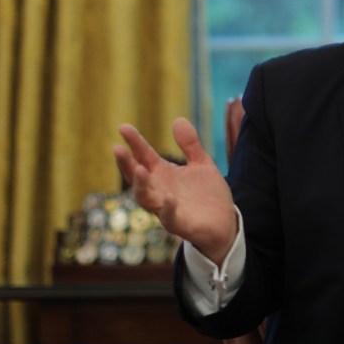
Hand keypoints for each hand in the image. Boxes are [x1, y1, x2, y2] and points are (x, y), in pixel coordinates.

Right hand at [113, 118, 237, 262]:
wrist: (225, 222)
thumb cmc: (207, 194)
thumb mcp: (201, 164)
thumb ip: (190, 144)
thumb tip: (178, 119)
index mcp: (163, 174)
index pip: (144, 156)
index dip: (134, 142)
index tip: (123, 127)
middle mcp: (159, 190)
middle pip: (137, 177)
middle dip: (126, 164)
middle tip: (117, 148)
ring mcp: (166, 208)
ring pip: (145, 199)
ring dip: (140, 185)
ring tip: (140, 169)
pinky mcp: (179, 224)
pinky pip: (169, 218)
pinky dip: (167, 208)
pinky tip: (169, 197)